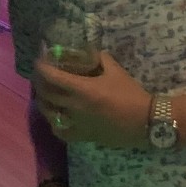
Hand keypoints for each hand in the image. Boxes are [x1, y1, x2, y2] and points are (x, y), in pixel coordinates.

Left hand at [33, 53, 149, 148]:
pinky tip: (55, 119)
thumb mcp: (116, 71)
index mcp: (82, 89)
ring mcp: (77, 123)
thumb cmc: (131, 94)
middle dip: (39, 83)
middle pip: (46, 94)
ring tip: (44, 96)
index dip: (42, 68)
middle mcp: (75, 106)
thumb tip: (90, 50)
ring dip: (43, 102)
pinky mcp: (83, 136)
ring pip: (49, 113)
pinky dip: (55, 125)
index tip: (40, 62)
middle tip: (41, 77)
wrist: (146, 121)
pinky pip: (62, 132)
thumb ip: (100, 58)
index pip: (52, 77)